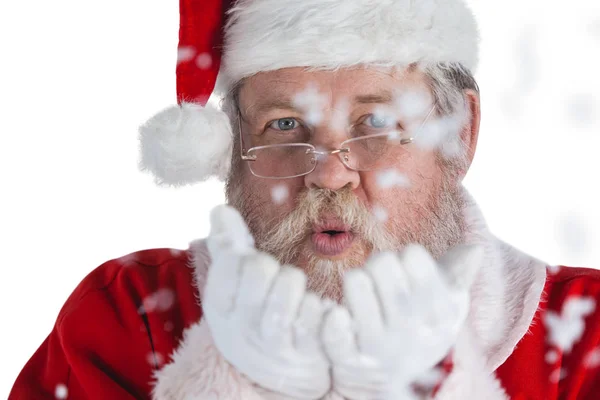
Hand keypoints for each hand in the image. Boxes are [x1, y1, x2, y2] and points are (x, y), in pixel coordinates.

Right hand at [203, 205, 330, 399]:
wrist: (274, 370)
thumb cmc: (253, 314)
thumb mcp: (233, 286)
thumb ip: (228, 246)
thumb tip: (220, 209)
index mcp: (220, 306)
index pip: (232, 260)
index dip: (247, 256)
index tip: (251, 267)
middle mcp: (241, 326)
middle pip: (260, 269)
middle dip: (272, 266)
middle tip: (277, 277)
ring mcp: (273, 343)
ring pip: (287, 289)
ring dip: (294, 282)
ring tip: (296, 290)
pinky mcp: (305, 354)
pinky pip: (316, 318)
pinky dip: (321, 308)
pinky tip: (323, 308)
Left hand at [322, 244, 482, 399]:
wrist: (404, 376)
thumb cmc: (423, 323)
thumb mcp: (449, 303)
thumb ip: (460, 273)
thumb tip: (474, 249)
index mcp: (437, 311)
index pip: (415, 257)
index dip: (410, 256)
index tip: (411, 267)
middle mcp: (409, 326)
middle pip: (382, 262)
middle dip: (381, 262)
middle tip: (383, 276)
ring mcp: (378, 343)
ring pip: (357, 280)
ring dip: (358, 278)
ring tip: (363, 288)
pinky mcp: (350, 357)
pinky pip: (336, 333)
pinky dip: (335, 318)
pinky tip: (338, 312)